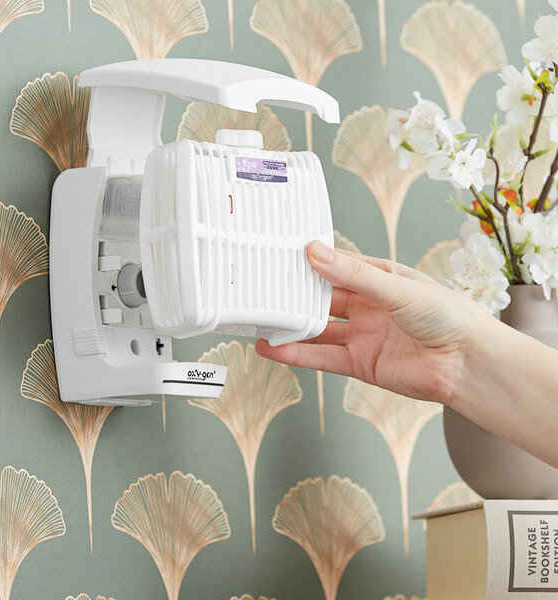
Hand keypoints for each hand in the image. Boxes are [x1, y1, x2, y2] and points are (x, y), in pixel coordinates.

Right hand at [255, 240, 495, 404]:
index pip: (338, 267)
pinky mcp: (360, 363)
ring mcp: (363, 336)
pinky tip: (276, 349)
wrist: (467, 364)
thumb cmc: (448, 317)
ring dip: (292, 327)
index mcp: (380, 280)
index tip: (284, 258)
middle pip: (323, 299)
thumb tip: (317, 252)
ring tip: (262, 322)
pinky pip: (323, 357)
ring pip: (318, 329)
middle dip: (297, 296)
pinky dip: (298, 354)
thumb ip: (354, 274)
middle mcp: (369, 307)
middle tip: (266, 290)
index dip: (311, 263)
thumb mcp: (396, 287)